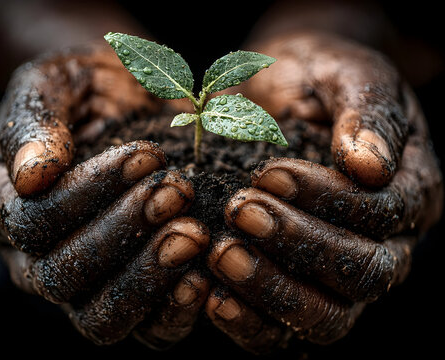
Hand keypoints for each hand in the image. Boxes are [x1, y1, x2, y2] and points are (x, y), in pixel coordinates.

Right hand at [0, 45, 210, 345]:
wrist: (125, 103)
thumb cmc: (84, 91)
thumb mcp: (52, 85)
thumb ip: (34, 125)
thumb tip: (31, 176)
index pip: (33, 222)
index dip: (89, 194)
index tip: (145, 157)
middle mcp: (34, 258)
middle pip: (63, 278)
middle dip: (124, 236)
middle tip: (175, 194)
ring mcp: (84, 284)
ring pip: (101, 317)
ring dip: (150, 279)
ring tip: (194, 236)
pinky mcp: (132, 293)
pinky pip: (146, 329)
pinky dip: (174, 312)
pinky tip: (203, 279)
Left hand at [204, 31, 442, 353]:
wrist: (278, 88)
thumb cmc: (316, 75)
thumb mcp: (348, 72)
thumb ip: (367, 111)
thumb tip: (371, 168)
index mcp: (409, 190)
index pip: (384, 216)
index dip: (330, 201)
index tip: (271, 174)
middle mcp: (383, 242)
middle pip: (360, 274)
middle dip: (299, 246)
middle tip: (240, 213)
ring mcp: (337, 272)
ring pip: (326, 316)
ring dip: (272, 292)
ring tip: (221, 256)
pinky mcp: (294, 285)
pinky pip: (283, 330)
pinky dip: (250, 321)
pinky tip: (211, 298)